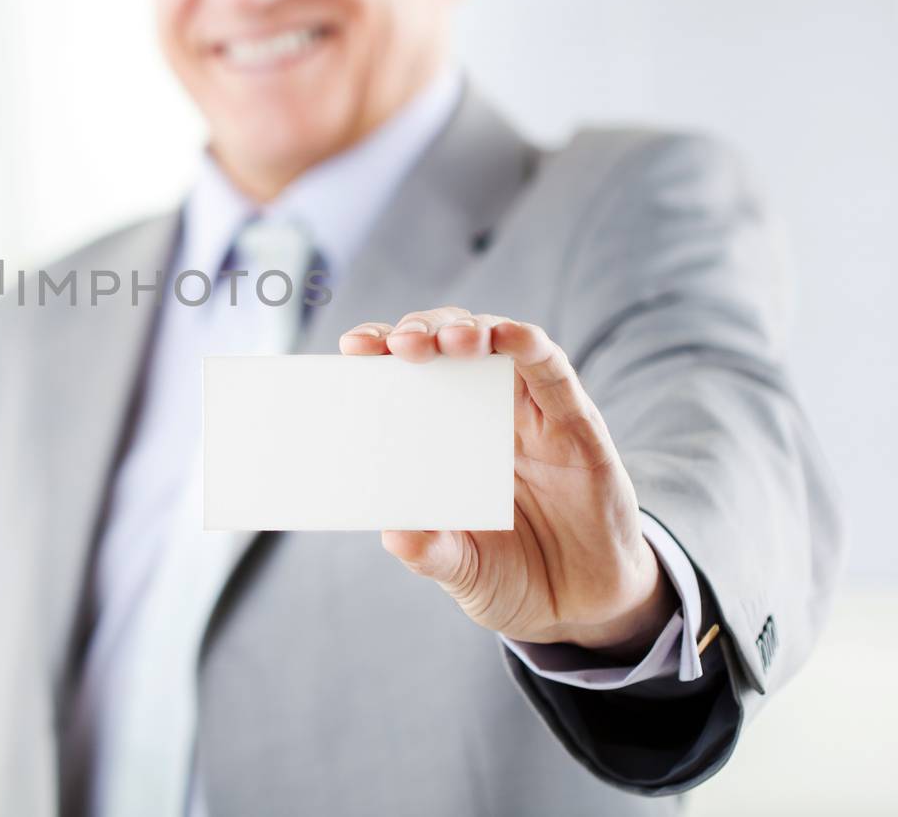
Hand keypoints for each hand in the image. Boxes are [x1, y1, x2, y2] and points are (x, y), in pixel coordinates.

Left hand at [340, 307, 676, 655]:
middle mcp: (483, 413)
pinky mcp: (576, 423)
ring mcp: (530, 414)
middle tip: (400, 345)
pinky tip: (510, 336)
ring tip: (448, 341)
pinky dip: (529, 345)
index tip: (354, 350)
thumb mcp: (462, 570)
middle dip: (420, 331)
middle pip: (447, 344)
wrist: (584, 607)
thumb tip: (397, 535)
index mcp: (442, 437)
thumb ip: (432, 552)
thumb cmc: (511, 576)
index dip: (380, 351)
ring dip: (470, 330)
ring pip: (497, 343)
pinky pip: (553, 371)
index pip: (406, 376)